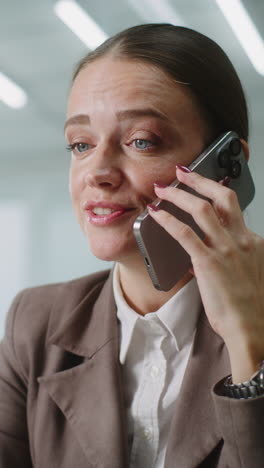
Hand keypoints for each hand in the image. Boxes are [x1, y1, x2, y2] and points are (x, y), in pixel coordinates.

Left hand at [148, 166, 263, 381]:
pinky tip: (155, 213)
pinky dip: (167, 219)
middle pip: (222, 197)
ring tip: (163, 188)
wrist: (253, 329)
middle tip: (183, 172)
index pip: (234, 208)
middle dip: (200, 180)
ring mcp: (226, 249)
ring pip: (201, 209)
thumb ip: (229, 259)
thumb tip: (203, 256)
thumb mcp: (247, 275)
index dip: (216, 192)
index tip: (204, 185)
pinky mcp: (209, 262)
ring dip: (179, 194)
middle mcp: (242, 239)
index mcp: (252, 241)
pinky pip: (184, 233)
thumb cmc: (249, 308)